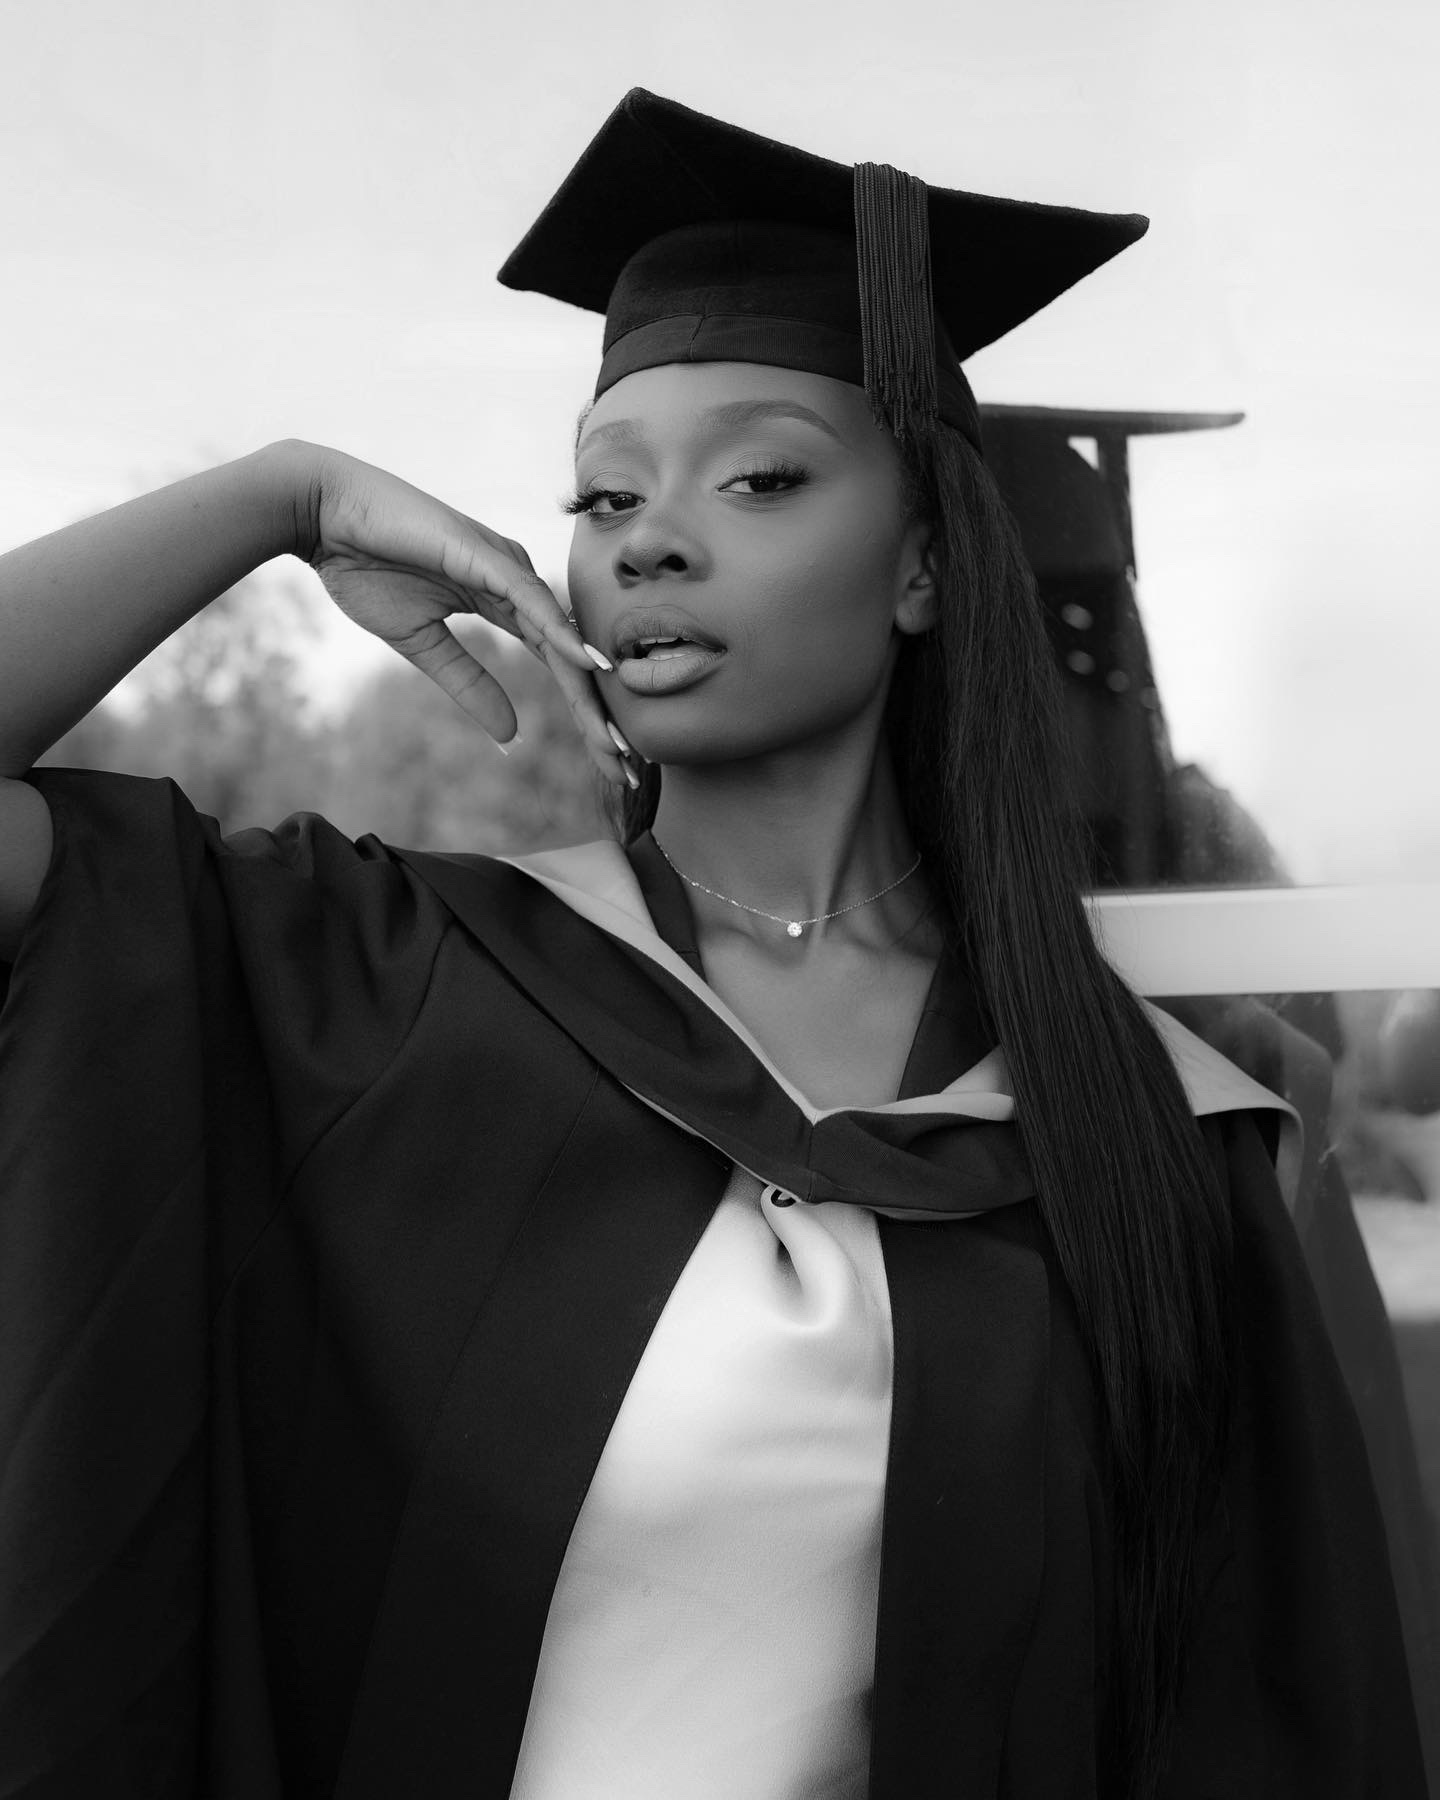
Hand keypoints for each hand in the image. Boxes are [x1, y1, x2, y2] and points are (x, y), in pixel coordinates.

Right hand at [296, 443, 628, 784]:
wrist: (322, 513)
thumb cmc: (367, 567)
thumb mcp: (423, 645)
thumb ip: (469, 684)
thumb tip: (511, 735)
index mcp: (504, 602)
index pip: (557, 665)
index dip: (583, 713)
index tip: (606, 759)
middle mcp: (516, 582)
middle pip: (570, 657)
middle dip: (596, 714)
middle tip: (625, 765)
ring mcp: (504, 565)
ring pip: (559, 635)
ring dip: (588, 688)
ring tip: (613, 735)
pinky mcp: (482, 553)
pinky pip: (529, 600)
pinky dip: (560, 633)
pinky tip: (588, 665)